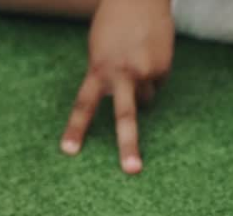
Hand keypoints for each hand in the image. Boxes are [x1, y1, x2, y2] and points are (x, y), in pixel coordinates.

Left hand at [61, 0, 174, 173]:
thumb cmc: (112, 28)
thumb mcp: (97, 54)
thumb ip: (102, 80)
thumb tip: (125, 104)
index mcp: (97, 72)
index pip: (83, 106)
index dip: (76, 129)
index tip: (69, 151)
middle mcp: (122, 75)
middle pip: (125, 116)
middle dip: (129, 145)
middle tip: (132, 171)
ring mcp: (145, 71)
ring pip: (144, 101)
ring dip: (140, 90)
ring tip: (135, 63)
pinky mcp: (163, 68)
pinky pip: (157, 85)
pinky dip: (153, 76)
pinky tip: (148, 57)